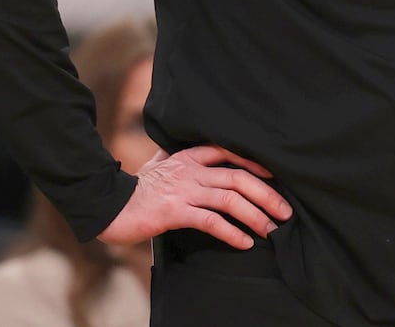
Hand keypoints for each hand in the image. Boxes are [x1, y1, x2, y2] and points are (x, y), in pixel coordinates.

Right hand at [97, 145, 292, 248]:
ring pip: (229, 199)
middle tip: (285, 212)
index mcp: (188, 157)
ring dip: (255, 216)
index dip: (254, 163)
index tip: (275, 175)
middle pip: (237, 178)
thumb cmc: (137, 188)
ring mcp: (183, 190)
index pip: (229, 152)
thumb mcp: (160, 164)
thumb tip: (195, 153)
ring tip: (271, 230)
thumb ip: (179, 158)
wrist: (109, 206)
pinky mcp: (175, 212)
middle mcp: (190, 171)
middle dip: (266, 194)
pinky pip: (210, 221)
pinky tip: (244, 242)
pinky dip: (231, 232)